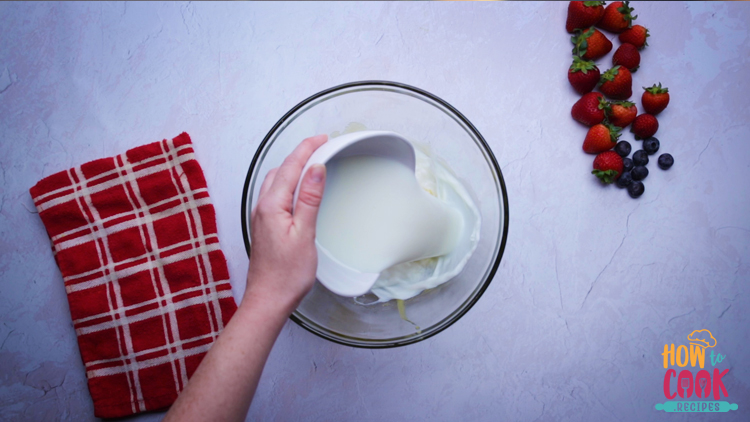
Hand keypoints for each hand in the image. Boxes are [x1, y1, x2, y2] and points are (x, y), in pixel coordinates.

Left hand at [244, 134, 327, 313]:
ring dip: (293, 168)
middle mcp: (262, 207)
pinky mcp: (264, 225)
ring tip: (312, 162)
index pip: (291, 167)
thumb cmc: (287, 274)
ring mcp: (260, 216)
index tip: (322, 138)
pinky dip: (288, 182)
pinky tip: (298, 188)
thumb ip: (309, 199)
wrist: (268, 299)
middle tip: (321, 146)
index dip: (307, 149)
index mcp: (272, 205)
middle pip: (281, 170)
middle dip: (300, 154)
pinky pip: (275, 194)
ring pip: (276, 181)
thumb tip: (316, 169)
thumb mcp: (304, 234)